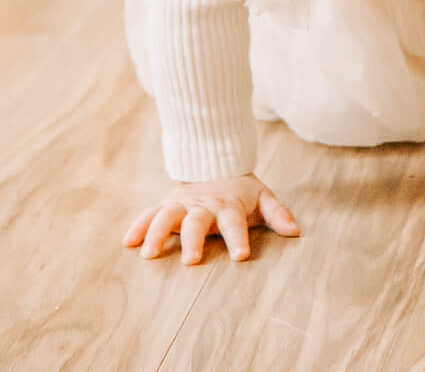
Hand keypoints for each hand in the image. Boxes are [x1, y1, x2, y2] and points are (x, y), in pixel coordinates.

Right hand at [122, 173, 299, 264]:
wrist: (215, 163)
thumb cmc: (241, 191)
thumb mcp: (262, 197)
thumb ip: (277, 213)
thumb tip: (295, 231)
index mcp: (228, 205)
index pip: (234, 223)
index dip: (238, 238)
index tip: (241, 256)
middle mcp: (203, 204)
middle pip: (197, 222)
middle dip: (194, 240)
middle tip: (191, 261)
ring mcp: (182, 203)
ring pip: (167, 216)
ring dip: (158, 233)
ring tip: (149, 255)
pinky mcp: (166, 204)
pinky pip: (150, 214)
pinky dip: (138, 226)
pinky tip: (128, 242)